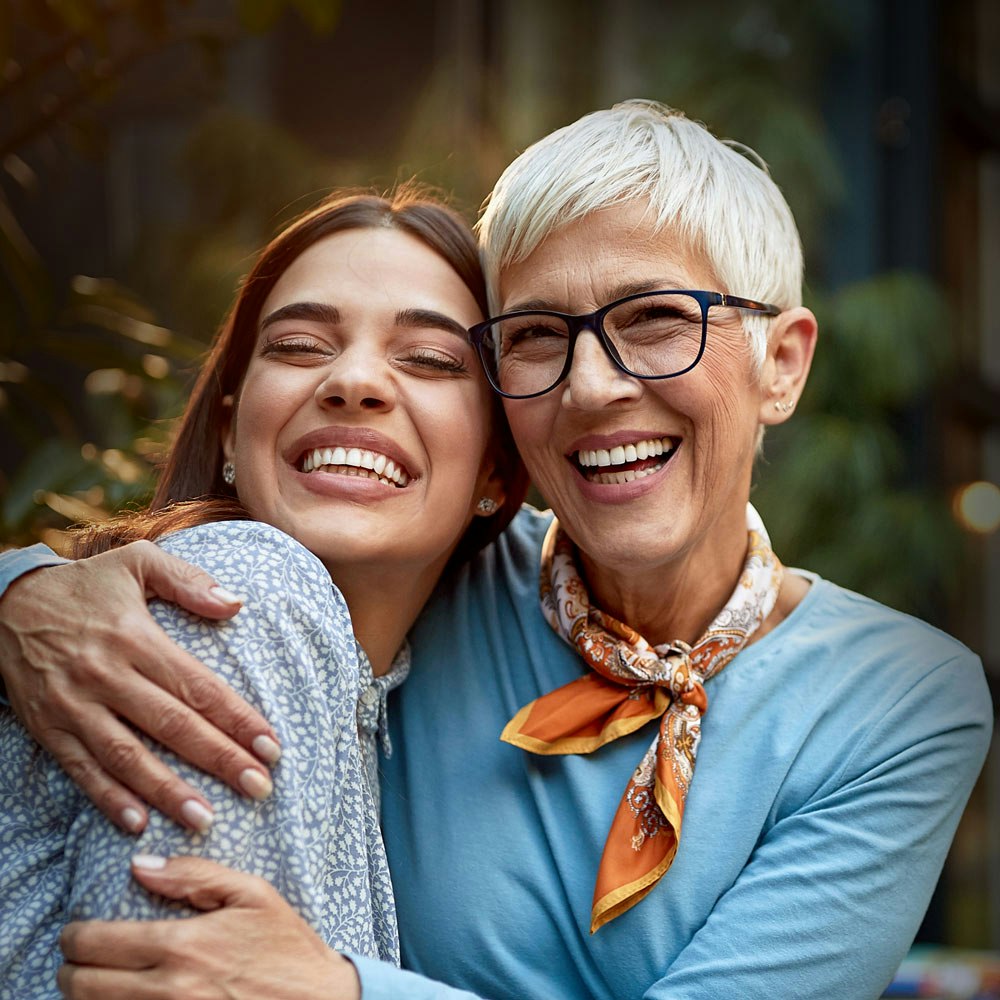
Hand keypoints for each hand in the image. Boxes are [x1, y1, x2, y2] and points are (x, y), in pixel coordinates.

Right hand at [0, 541, 280, 832]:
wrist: (4, 603)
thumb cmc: (86, 584)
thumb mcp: (138, 563)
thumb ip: (189, 581)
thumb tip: (236, 604)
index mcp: (135, 637)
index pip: (197, 685)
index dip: (238, 718)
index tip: (271, 746)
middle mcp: (106, 674)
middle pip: (172, 725)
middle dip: (219, 759)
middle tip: (259, 787)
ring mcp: (74, 705)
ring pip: (127, 756)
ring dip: (167, 791)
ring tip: (205, 819)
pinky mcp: (47, 727)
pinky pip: (80, 768)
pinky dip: (107, 798)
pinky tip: (137, 822)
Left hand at [58, 856, 359, 999]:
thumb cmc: (287, 948)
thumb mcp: (252, 894)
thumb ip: (195, 875)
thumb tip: (140, 865)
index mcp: (182, 945)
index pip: (95, 943)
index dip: (74, 936)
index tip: (77, 933)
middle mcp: (166, 990)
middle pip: (81, 986)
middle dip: (71, 969)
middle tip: (79, 959)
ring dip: (84, 997)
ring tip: (95, 981)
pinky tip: (123, 999)